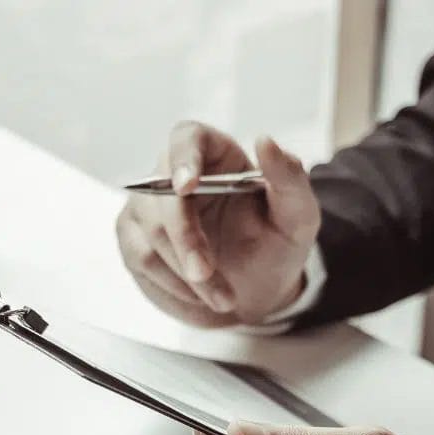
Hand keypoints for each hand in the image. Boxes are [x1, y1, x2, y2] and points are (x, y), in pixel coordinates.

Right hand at [116, 121, 319, 327]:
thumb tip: (265, 141)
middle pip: (161, 192)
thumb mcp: (298, 216)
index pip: (187, 138)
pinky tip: (199, 294)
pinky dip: (172, 283)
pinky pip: (140, 257)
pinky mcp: (135, 239)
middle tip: (206, 273)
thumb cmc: (276, 245)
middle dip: (185, 238)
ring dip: (185, 271)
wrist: (258, 290)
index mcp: (215, 155)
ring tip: (223, 296)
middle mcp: (174, 174)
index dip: (182, 158)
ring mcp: (148, 206)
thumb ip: (290, 179)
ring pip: (150, 231)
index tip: (186, 186)